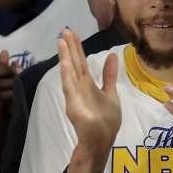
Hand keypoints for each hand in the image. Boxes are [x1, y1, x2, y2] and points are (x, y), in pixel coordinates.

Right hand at [60, 29, 119, 172]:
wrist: (100, 142)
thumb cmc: (105, 121)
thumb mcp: (111, 94)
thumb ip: (109, 75)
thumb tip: (112, 55)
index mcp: (87, 84)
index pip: (81, 61)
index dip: (77, 47)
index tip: (73, 32)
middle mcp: (78, 87)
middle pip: (74, 63)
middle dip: (69, 47)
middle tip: (65, 29)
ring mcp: (75, 96)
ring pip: (70, 72)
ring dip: (65, 57)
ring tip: (61, 40)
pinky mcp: (74, 105)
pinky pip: (70, 88)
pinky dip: (67, 75)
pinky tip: (64, 63)